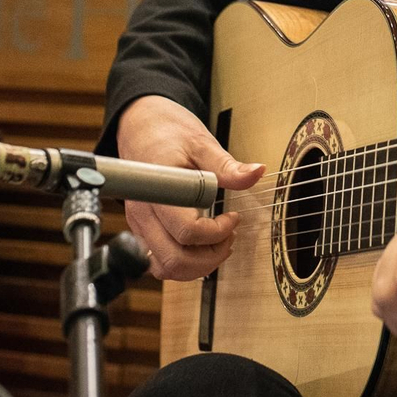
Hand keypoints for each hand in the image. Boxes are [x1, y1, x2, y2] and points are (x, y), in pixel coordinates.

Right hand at [115, 95, 264, 280]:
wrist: (141, 128)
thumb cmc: (169, 134)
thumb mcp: (202, 143)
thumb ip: (227, 165)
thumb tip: (256, 172)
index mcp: (157, 191)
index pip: (186, 231)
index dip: (217, 232)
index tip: (233, 216)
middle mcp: (143, 213)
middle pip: (173, 260)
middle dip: (210, 257)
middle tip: (230, 235)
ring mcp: (139, 225)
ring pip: (164, 268)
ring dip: (197, 265)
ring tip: (219, 242)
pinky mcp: (142, 230)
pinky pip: (159, 261)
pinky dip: (184, 262)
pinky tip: (202, 244)